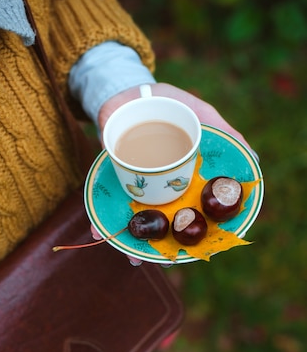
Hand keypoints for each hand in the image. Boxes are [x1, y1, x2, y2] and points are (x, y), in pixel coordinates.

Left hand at [94, 82, 253, 265]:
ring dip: (133, 242)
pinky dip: (99, 221)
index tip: (198, 249)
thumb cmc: (169, 103)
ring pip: (137, 223)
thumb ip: (227, 136)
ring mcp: (136, 189)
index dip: (197, 233)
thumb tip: (253, 161)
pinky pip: (106, 207)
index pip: (193, 213)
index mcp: (184, 181)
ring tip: (133, 256)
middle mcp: (161, 189)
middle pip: (164, 225)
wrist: (127, 91)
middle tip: (165, 260)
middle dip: (164, 246)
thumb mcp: (202, 114)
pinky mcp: (112, 184)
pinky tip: (97, 232)